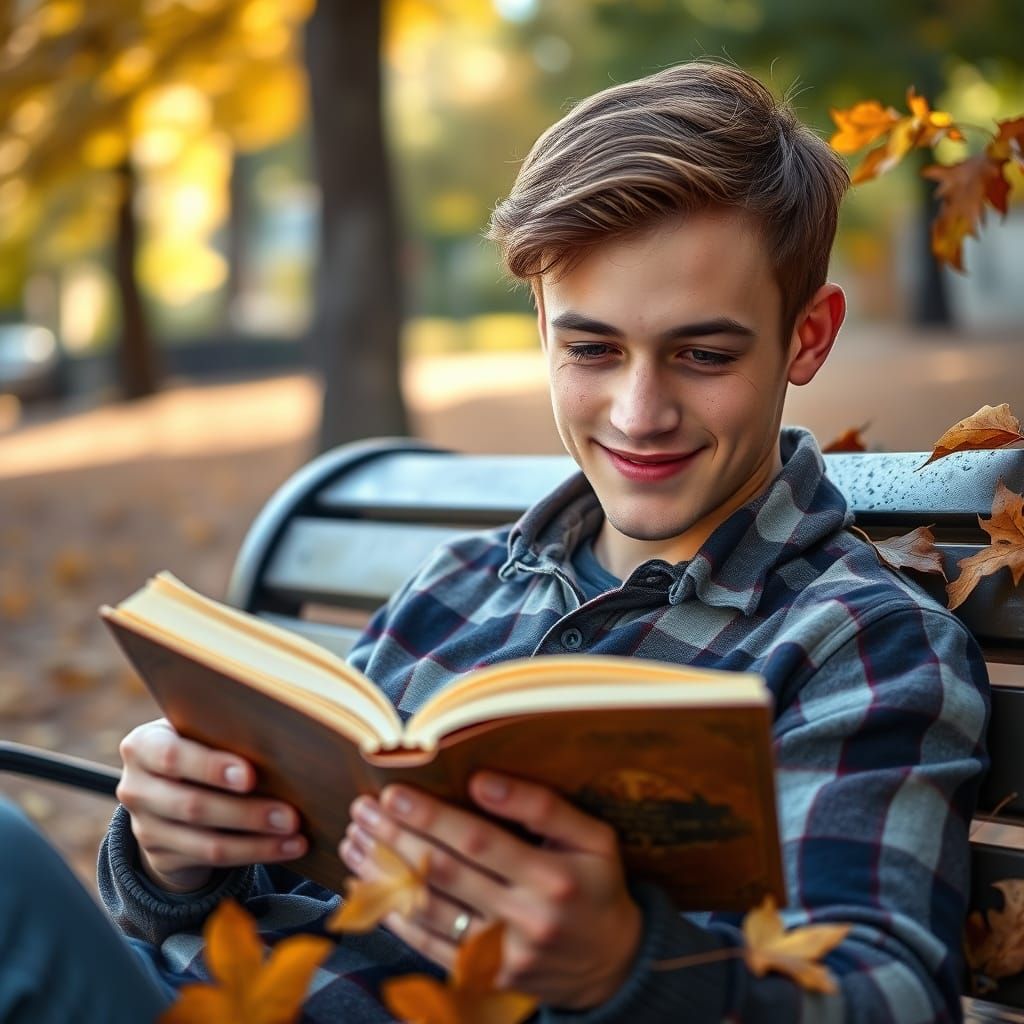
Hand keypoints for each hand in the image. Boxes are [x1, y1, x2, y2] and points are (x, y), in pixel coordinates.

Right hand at [117, 718, 306, 892]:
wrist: (165, 790)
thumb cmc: (198, 745)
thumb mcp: (199, 732)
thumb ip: (223, 734)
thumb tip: (282, 742)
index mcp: (143, 745)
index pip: (172, 756)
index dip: (210, 767)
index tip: (251, 776)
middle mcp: (136, 787)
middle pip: (193, 806)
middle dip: (247, 813)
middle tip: (290, 815)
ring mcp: (145, 827)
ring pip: (206, 842)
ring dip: (257, 842)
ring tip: (294, 836)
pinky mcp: (161, 857)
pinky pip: (211, 861)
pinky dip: (253, 853)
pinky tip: (285, 848)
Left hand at [339, 772, 641, 1009]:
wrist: (612, 965)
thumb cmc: (597, 885)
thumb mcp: (592, 837)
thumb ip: (542, 805)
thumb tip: (481, 781)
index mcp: (551, 877)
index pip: (478, 842)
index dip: (432, 816)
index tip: (394, 792)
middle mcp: (524, 920)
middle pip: (444, 874)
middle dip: (396, 838)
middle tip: (362, 809)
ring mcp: (500, 956)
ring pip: (427, 911)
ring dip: (383, 874)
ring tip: (355, 840)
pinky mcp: (484, 980)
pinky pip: (427, 946)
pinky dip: (393, 915)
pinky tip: (368, 886)